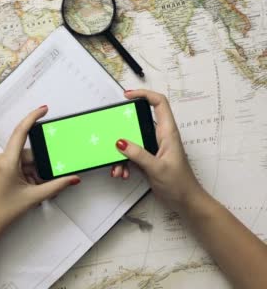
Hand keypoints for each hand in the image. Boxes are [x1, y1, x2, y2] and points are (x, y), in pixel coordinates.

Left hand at [0, 106, 80, 236]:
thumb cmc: (3, 211)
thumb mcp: (34, 197)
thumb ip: (57, 186)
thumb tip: (73, 178)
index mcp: (7, 161)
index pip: (21, 131)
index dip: (33, 117)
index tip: (44, 109)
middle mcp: (0, 159)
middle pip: (28, 154)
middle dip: (40, 167)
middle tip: (45, 183)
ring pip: (24, 162)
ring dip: (34, 174)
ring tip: (35, 192)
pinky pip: (17, 167)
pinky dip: (26, 176)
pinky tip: (28, 190)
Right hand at [113, 89, 205, 211]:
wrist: (185, 202)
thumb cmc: (180, 184)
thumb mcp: (157, 168)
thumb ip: (138, 154)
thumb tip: (120, 141)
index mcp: (168, 133)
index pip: (159, 103)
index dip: (144, 94)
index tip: (127, 95)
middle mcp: (160, 137)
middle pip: (139, 122)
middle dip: (123, 130)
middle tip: (111, 131)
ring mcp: (152, 148)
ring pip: (131, 141)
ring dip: (121, 153)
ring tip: (118, 167)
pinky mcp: (147, 159)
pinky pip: (130, 155)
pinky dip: (123, 163)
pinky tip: (122, 173)